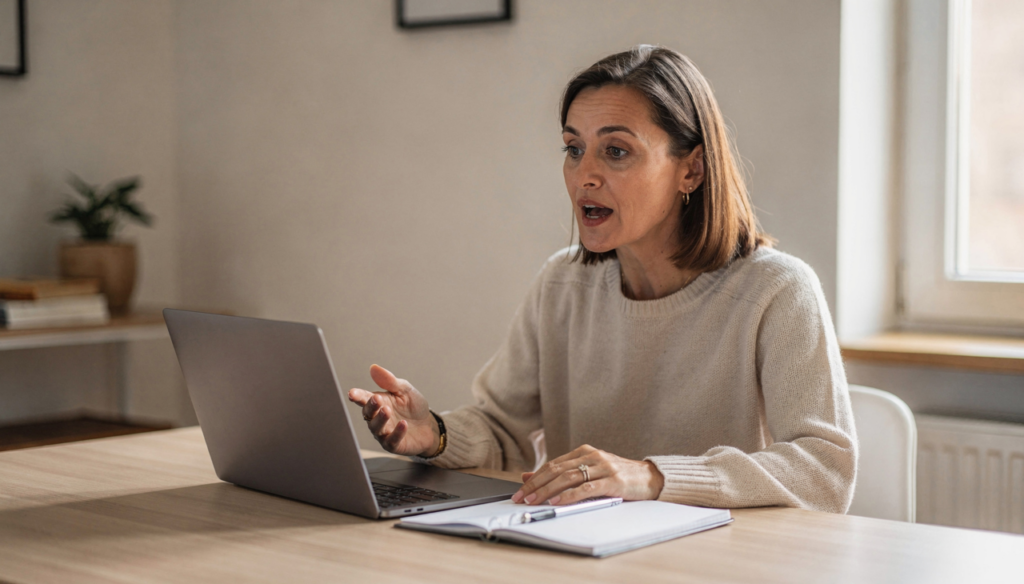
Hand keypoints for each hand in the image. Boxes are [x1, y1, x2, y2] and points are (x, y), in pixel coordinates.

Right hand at [347, 364, 438, 456]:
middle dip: (371, 406)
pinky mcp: (394, 445)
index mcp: (379, 402)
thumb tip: (374, 368)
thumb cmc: (413, 407)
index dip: (357, 396)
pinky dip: (397, 433)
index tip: (352, 393)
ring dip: (381, 419)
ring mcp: (384, 433)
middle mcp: (378, 418)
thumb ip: (390, 381)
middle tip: (376, 399)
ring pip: (377, 428)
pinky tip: (403, 424)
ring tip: (386, 410)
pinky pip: (392, 441)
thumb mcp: (405, 390)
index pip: (364, 399)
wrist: (429, 425)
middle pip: (369, 414)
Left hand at [511, 444, 663, 505]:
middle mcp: (592, 456)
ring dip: (548, 490)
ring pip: (569, 478)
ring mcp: (603, 467)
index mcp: (584, 452)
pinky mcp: (613, 481)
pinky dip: (570, 495)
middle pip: (557, 470)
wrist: (650, 478)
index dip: (535, 478)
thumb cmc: (618, 476)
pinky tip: (558, 501)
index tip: (520, 490)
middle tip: (522, 497)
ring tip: (535, 501)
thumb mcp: (589, 471)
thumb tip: (529, 476)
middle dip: (536, 485)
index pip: (553, 464)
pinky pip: (587, 488)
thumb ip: (563, 473)